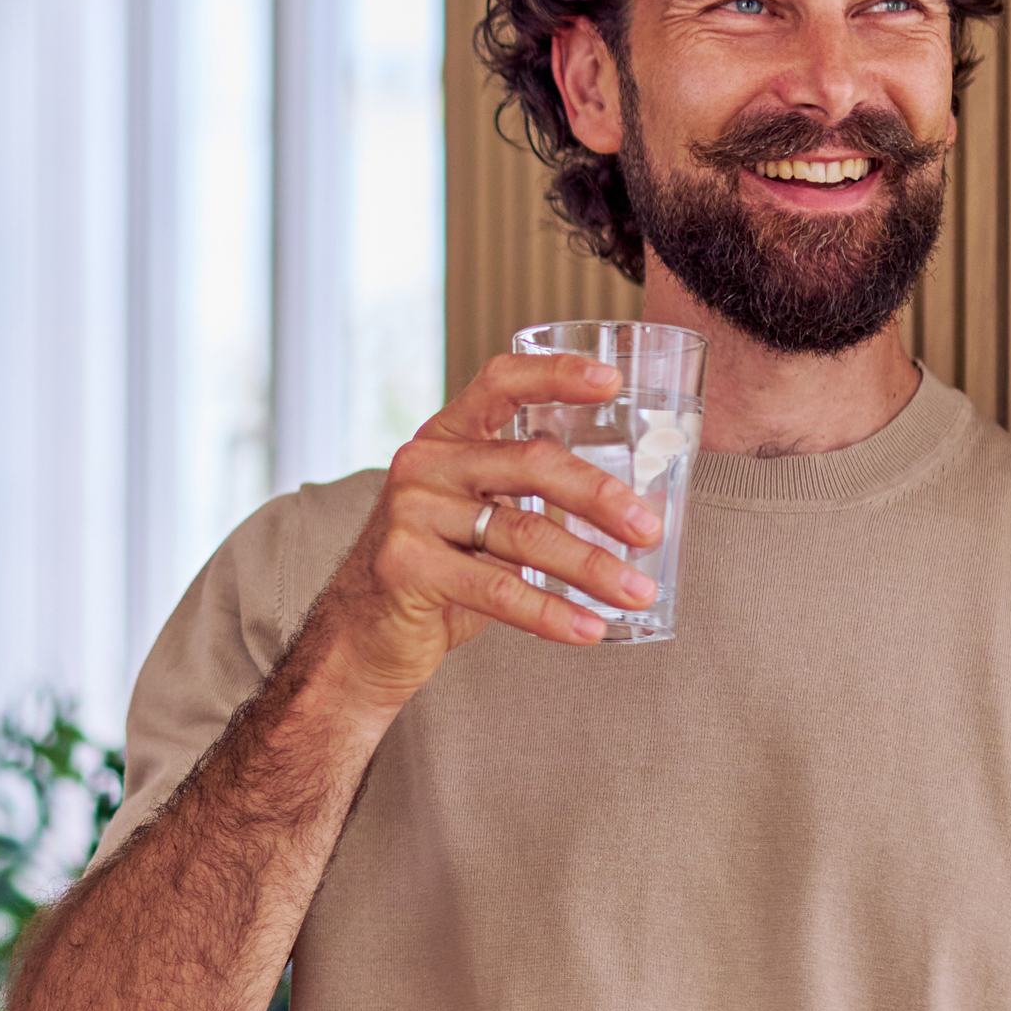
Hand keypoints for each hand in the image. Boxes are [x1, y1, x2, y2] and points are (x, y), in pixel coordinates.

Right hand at [291, 351, 667, 710]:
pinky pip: (498, 589)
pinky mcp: (407, 566)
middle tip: (649, 529)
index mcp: (446, 438)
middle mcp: (425, 464)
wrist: (361, 636)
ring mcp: (411, 513)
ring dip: (591, 567)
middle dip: (600, 498)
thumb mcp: (475, 518)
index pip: (501, 383)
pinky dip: (552, 613)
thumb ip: (527, 499)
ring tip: (636, 592)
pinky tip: (590, 629)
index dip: (556, 374)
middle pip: (532, 464)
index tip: (613, 383)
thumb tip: (631, 509)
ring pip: (524, 534)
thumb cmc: (436, 572)